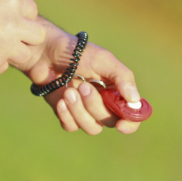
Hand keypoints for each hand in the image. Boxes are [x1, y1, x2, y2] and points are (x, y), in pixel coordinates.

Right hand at [0, 0, 45, 73]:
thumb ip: (1, 8)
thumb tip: (21, 20)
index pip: (31, 9)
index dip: (21, 16)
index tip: (9, 18)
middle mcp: (13, 22)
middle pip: (38, 35)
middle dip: (26, 38)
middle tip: (9, 37)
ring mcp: (6, 45)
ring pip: (26, 55)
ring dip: (12, 53)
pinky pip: (3, 66)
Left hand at [23, 22, 141, 134]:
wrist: (46, 52)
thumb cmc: (78, 53)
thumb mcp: (104, 60)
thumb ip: (122, 78)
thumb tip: (135, 101)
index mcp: (119, 92)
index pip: (132, 115)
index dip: (130, 123)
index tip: (121, 124)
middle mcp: (106, 104)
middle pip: (110, 121)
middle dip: (95, 106)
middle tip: (83, 86)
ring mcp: (87, 111)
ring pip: (92, 127)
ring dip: (79, 111)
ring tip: (68, 91)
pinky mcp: (68, 115)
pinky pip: (72, 127)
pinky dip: (66, 115)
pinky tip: (60, 100)